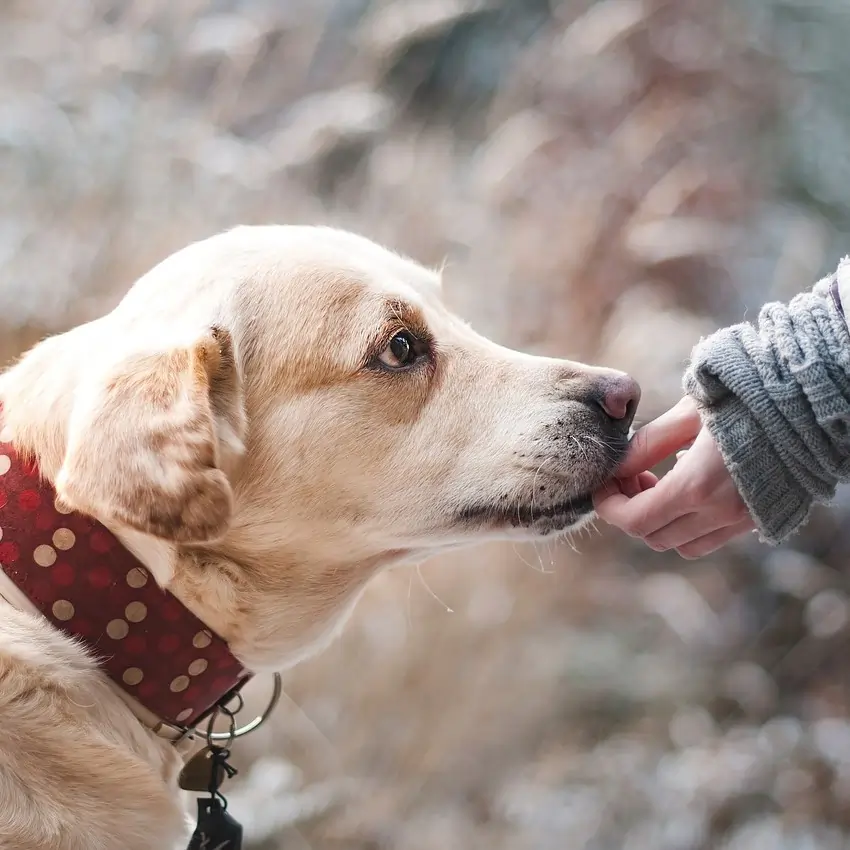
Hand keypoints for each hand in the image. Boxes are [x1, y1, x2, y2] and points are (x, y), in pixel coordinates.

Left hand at [593, 397, 755, 557]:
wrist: (809, 403)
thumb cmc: (746, 398)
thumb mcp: (689, 413)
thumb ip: (648, 444)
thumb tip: (616, 466)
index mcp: (697, 486)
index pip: (634, 520)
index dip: (609, 506)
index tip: (603, 484)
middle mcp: (720, 513)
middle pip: (653, 536)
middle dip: (630, 511)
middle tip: (631, 476)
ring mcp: (742, 520)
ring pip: (681, 545)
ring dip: (659, 521)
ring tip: (658, 482)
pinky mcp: (758, 519)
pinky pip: (710, 539)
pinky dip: (688, 524)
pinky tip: (690, 486)